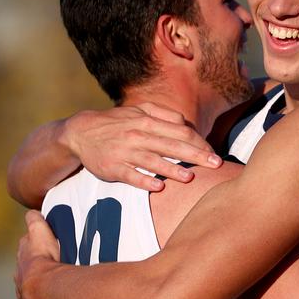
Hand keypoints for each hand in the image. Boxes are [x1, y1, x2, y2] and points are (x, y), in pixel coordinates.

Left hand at [14, 210, 59, 298]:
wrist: (43, 287)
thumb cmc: (43, 258)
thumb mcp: (39, 231)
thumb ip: (34, 220)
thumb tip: (32, 212)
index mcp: (23, 259)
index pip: (25, 250)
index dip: (33, 247)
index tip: (41, 247)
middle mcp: (21, 277)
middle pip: (27, 271)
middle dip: (35, 270)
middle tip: (51, 268)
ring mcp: (26, 296)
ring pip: (32, 292)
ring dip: (40, 291)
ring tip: (53, 290)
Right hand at [63, 103, 221, 190]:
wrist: (81, 132)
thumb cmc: (117, 122)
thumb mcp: (139, 111)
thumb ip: (164, 115)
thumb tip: (186, 124)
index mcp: (147, 121)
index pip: (180, 131)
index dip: (199, 142)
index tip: (213, 153)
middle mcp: (138, 135)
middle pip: (172, 144)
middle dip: (197, 155)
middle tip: (216, 165)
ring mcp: (125, 151)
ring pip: (152, 160)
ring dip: (172, 169)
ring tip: (190, 177)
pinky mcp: (112, 167)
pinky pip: (130, 175)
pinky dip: (144, 180)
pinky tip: (158, 186)